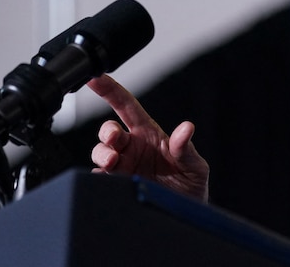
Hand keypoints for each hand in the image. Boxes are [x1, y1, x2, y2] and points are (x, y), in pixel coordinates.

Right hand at [87, 74, 209, 201]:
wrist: (186, 213)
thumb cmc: (190, 183)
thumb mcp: (194, 165)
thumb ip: (185, 148)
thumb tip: (186, 128)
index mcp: (149, 134)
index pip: (126, 106)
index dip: (110, 90)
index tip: (95, 78)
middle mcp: (132, 147)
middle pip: (109, 131)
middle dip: (107, 132)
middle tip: (116, 139)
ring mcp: (123, 167)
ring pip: (100, 153)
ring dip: (103, 154)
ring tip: (113, 163)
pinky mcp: (116, 186)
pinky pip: (99, 179)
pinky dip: (99, 177)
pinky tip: (108, 180)